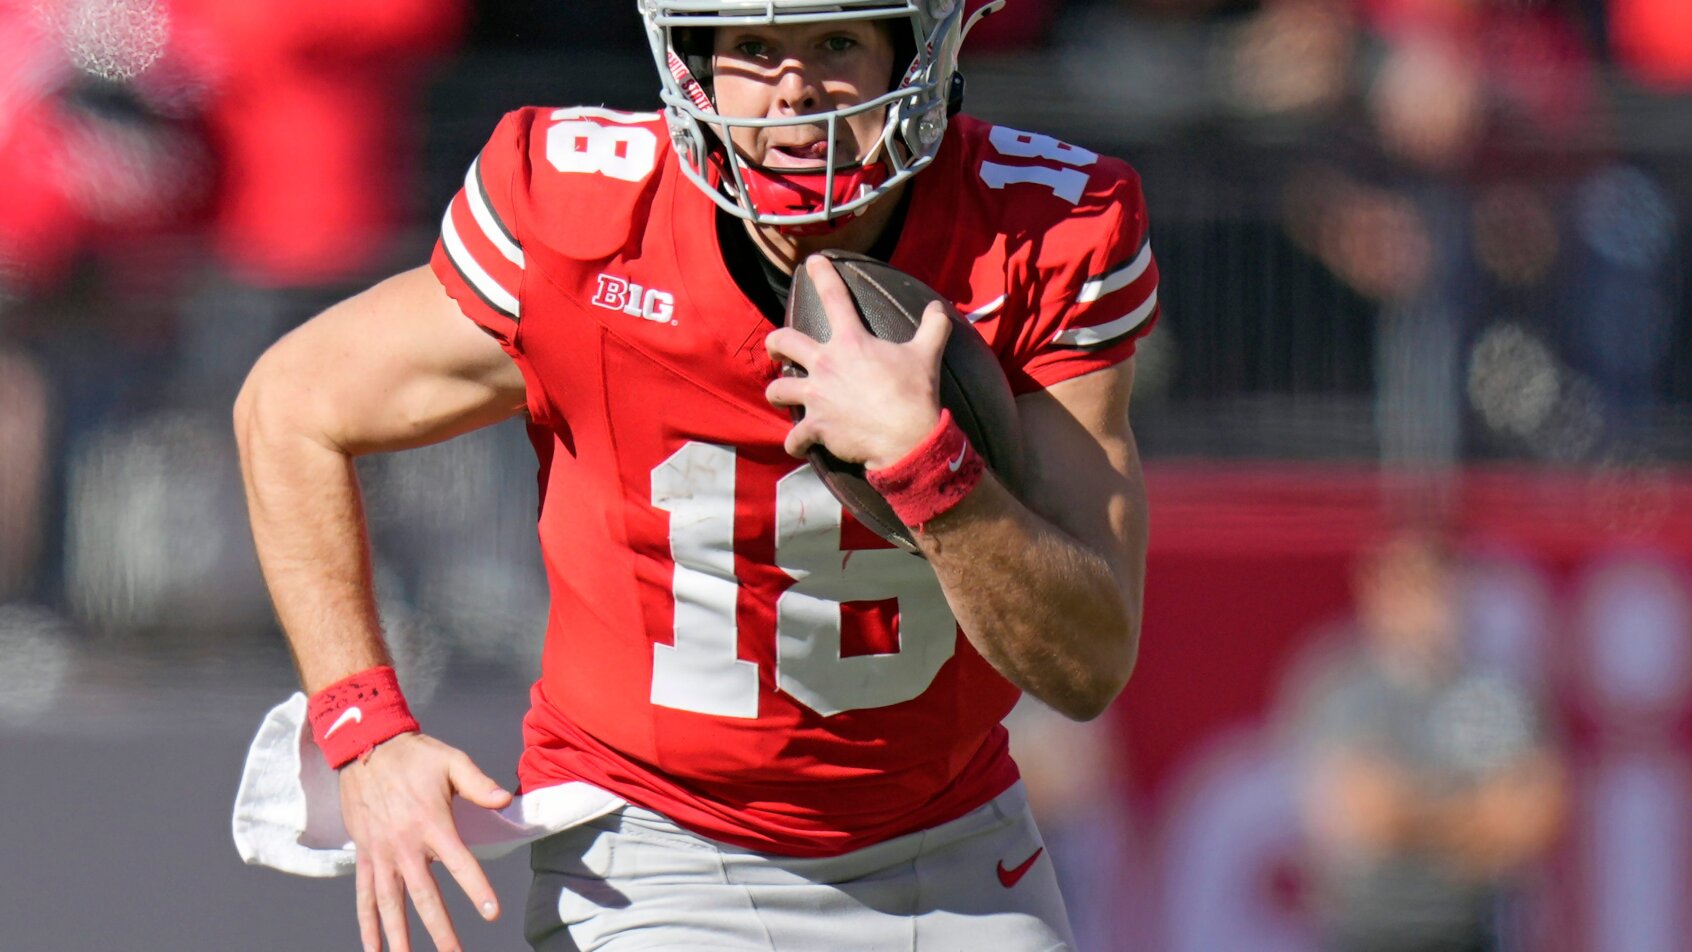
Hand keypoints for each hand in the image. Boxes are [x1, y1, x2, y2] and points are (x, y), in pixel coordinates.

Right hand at [339, 732, 513, 951]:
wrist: (367, 747)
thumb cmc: (414, 756)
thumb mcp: (451, 761)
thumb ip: (479, 783)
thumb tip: (505, 798)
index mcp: (432, 823)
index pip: (459, 863)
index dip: (476, 889)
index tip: (492, 913)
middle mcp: (404, 845)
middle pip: (425, 896)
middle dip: (441, 930)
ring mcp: (381, 853)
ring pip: (391, 904)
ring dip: (400, 937)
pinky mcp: (365, 855)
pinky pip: (364, 896)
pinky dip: (368, 924)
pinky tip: (374, 949)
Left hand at [764, 256, 950, 468]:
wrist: (906, 437)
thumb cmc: (914, 393)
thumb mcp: (927, 354)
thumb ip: (933, 326)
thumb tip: (940, 307)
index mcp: (851, 342)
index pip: (834, 297)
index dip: (822, 274)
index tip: (811, 262)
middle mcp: (826, 365)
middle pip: (783, 342)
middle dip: (775, 345)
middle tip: (778, 350)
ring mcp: (817, 397)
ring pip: (778, 390)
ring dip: (778, 393)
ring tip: (783, 395)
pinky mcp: (816, 427)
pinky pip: (793, 438)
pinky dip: (795, 443)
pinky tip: (799, 444)